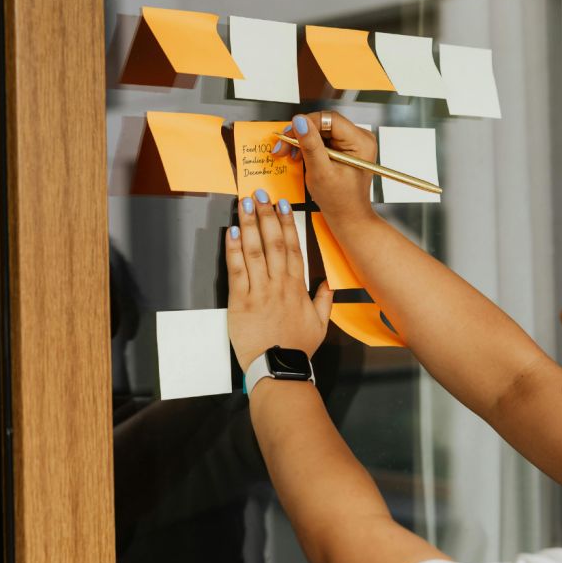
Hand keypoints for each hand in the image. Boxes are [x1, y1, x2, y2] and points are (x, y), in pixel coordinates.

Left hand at [225, 188, 333, 370]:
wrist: (279, 368)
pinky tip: (233, 232)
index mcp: (297, 287)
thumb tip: (329, 284)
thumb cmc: (297, 348)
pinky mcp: (241, 302)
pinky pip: (237, 270)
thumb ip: (324, 300)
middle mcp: (279, 284)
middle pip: (273, 242)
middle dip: (266, 215)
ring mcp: (260, 291)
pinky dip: (234, 249)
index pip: (292, 247)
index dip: (287, 223)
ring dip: (249, 224)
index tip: (282, 205)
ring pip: (255, 250)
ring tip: (245, 204)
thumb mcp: (321, 324)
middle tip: (260, 194)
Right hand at [272, 112, 377, 223]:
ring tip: (290, 154)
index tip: (289, 134)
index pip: (329, 119)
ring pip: (322, 131)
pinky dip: (310, 147)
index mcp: (361, 142)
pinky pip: (324, 139)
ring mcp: (354, 143)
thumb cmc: (340, 201)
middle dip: (301, 135)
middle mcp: (361, 139)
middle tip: (283, 147)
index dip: (306, 124)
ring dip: (303, 141)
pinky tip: (300, 156)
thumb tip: (300, 121)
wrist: (348, 216)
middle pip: (324, 124)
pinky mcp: (346, 148)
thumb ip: (310, 144)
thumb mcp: (320, 172)